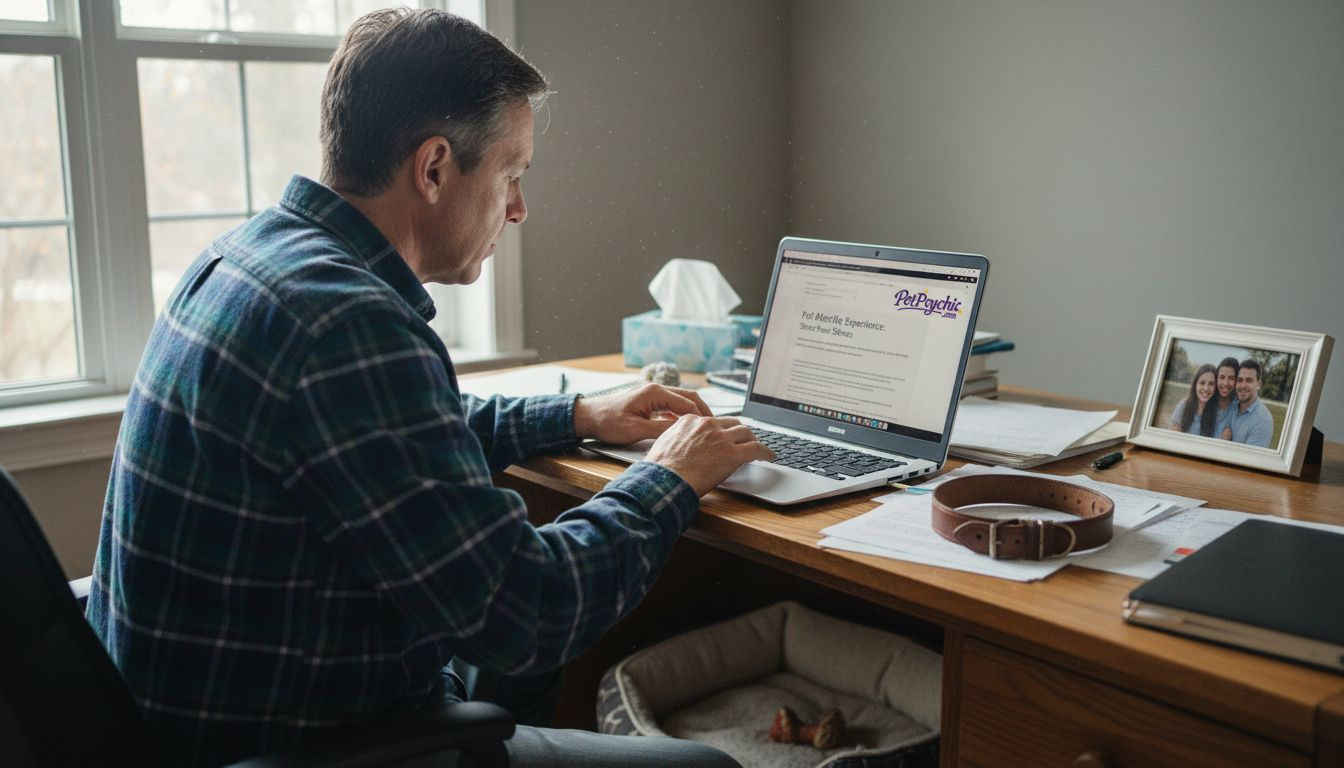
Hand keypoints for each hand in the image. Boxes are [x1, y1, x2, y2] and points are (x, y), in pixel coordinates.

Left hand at [573, 383, 712, 443]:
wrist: (588, 417)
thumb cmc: (607, 421)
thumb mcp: (636, 430)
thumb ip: (661, 430)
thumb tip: (683, 433)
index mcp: (655, 393)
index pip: (688, 403)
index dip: (702, 418)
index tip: (713, 430)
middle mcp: (656, 390)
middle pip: (689, 398)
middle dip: (703, 413)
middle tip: (716, 428)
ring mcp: (652, 395)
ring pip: (681, 402)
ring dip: (693, 414)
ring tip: (704, 429)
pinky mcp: (648, 402)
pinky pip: (671, 407)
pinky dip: (681, 416)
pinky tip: (685, 429)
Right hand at [645, 414, 775, 496]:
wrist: (664, 481)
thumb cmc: (661, 469)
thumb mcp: (664, 443)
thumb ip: (677, 437)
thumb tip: (683, 444)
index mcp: (691, 421)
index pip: (714, 421)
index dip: (722, 430)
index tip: (725, 436)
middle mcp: (708, 425)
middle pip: (733, 423)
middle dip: (740, 432)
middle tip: (745, 441)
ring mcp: (721, 438)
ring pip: (746, 433)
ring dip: (753, 441)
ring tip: (758, 448)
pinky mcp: (732, 453)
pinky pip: (756, 449)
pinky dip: (766, 452)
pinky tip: (770, 456)